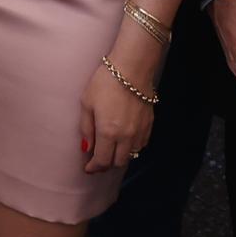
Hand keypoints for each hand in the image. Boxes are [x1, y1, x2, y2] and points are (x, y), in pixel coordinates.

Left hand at [79, 22, 166, 172]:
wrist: (132, 68)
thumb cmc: (105, 82)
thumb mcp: (87, 103)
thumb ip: (86, 128)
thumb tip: (86, 148)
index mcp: (108, 132)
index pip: (102, 161)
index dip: (94, 168)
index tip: (88, 168)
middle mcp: (126, 136)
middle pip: (118, 162)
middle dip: (106, 164)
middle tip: (98, 159)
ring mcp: (140, 131)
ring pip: (131, 155)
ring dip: (120, 156)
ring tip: (111, 150)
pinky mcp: (149, 124)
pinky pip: (141, 145)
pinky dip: (132, 147)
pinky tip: (125, 140)